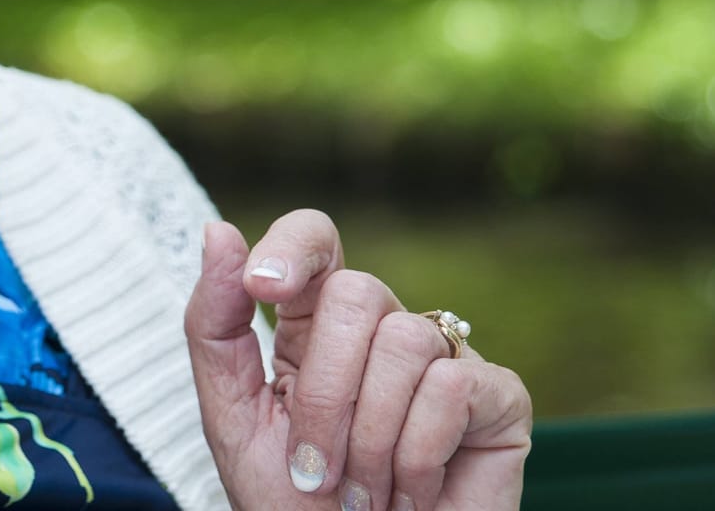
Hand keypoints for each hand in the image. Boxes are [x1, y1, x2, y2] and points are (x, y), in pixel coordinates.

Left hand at [185, 212, 530, 510]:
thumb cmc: (290, 505)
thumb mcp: (232, 415)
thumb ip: (216, 324)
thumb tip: (218, 230)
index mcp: (316, 324)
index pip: (317, 239)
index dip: (292, 246)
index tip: (262, 287)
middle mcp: (383, 329)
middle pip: (354, 294)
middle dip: (324, 395)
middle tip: (318, 470)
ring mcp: (445, 358)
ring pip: (403, 340)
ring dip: (368, 439)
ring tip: (365, 492)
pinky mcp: (499, 398)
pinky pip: (452, 386)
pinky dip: (416, 456)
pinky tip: (412, 494)